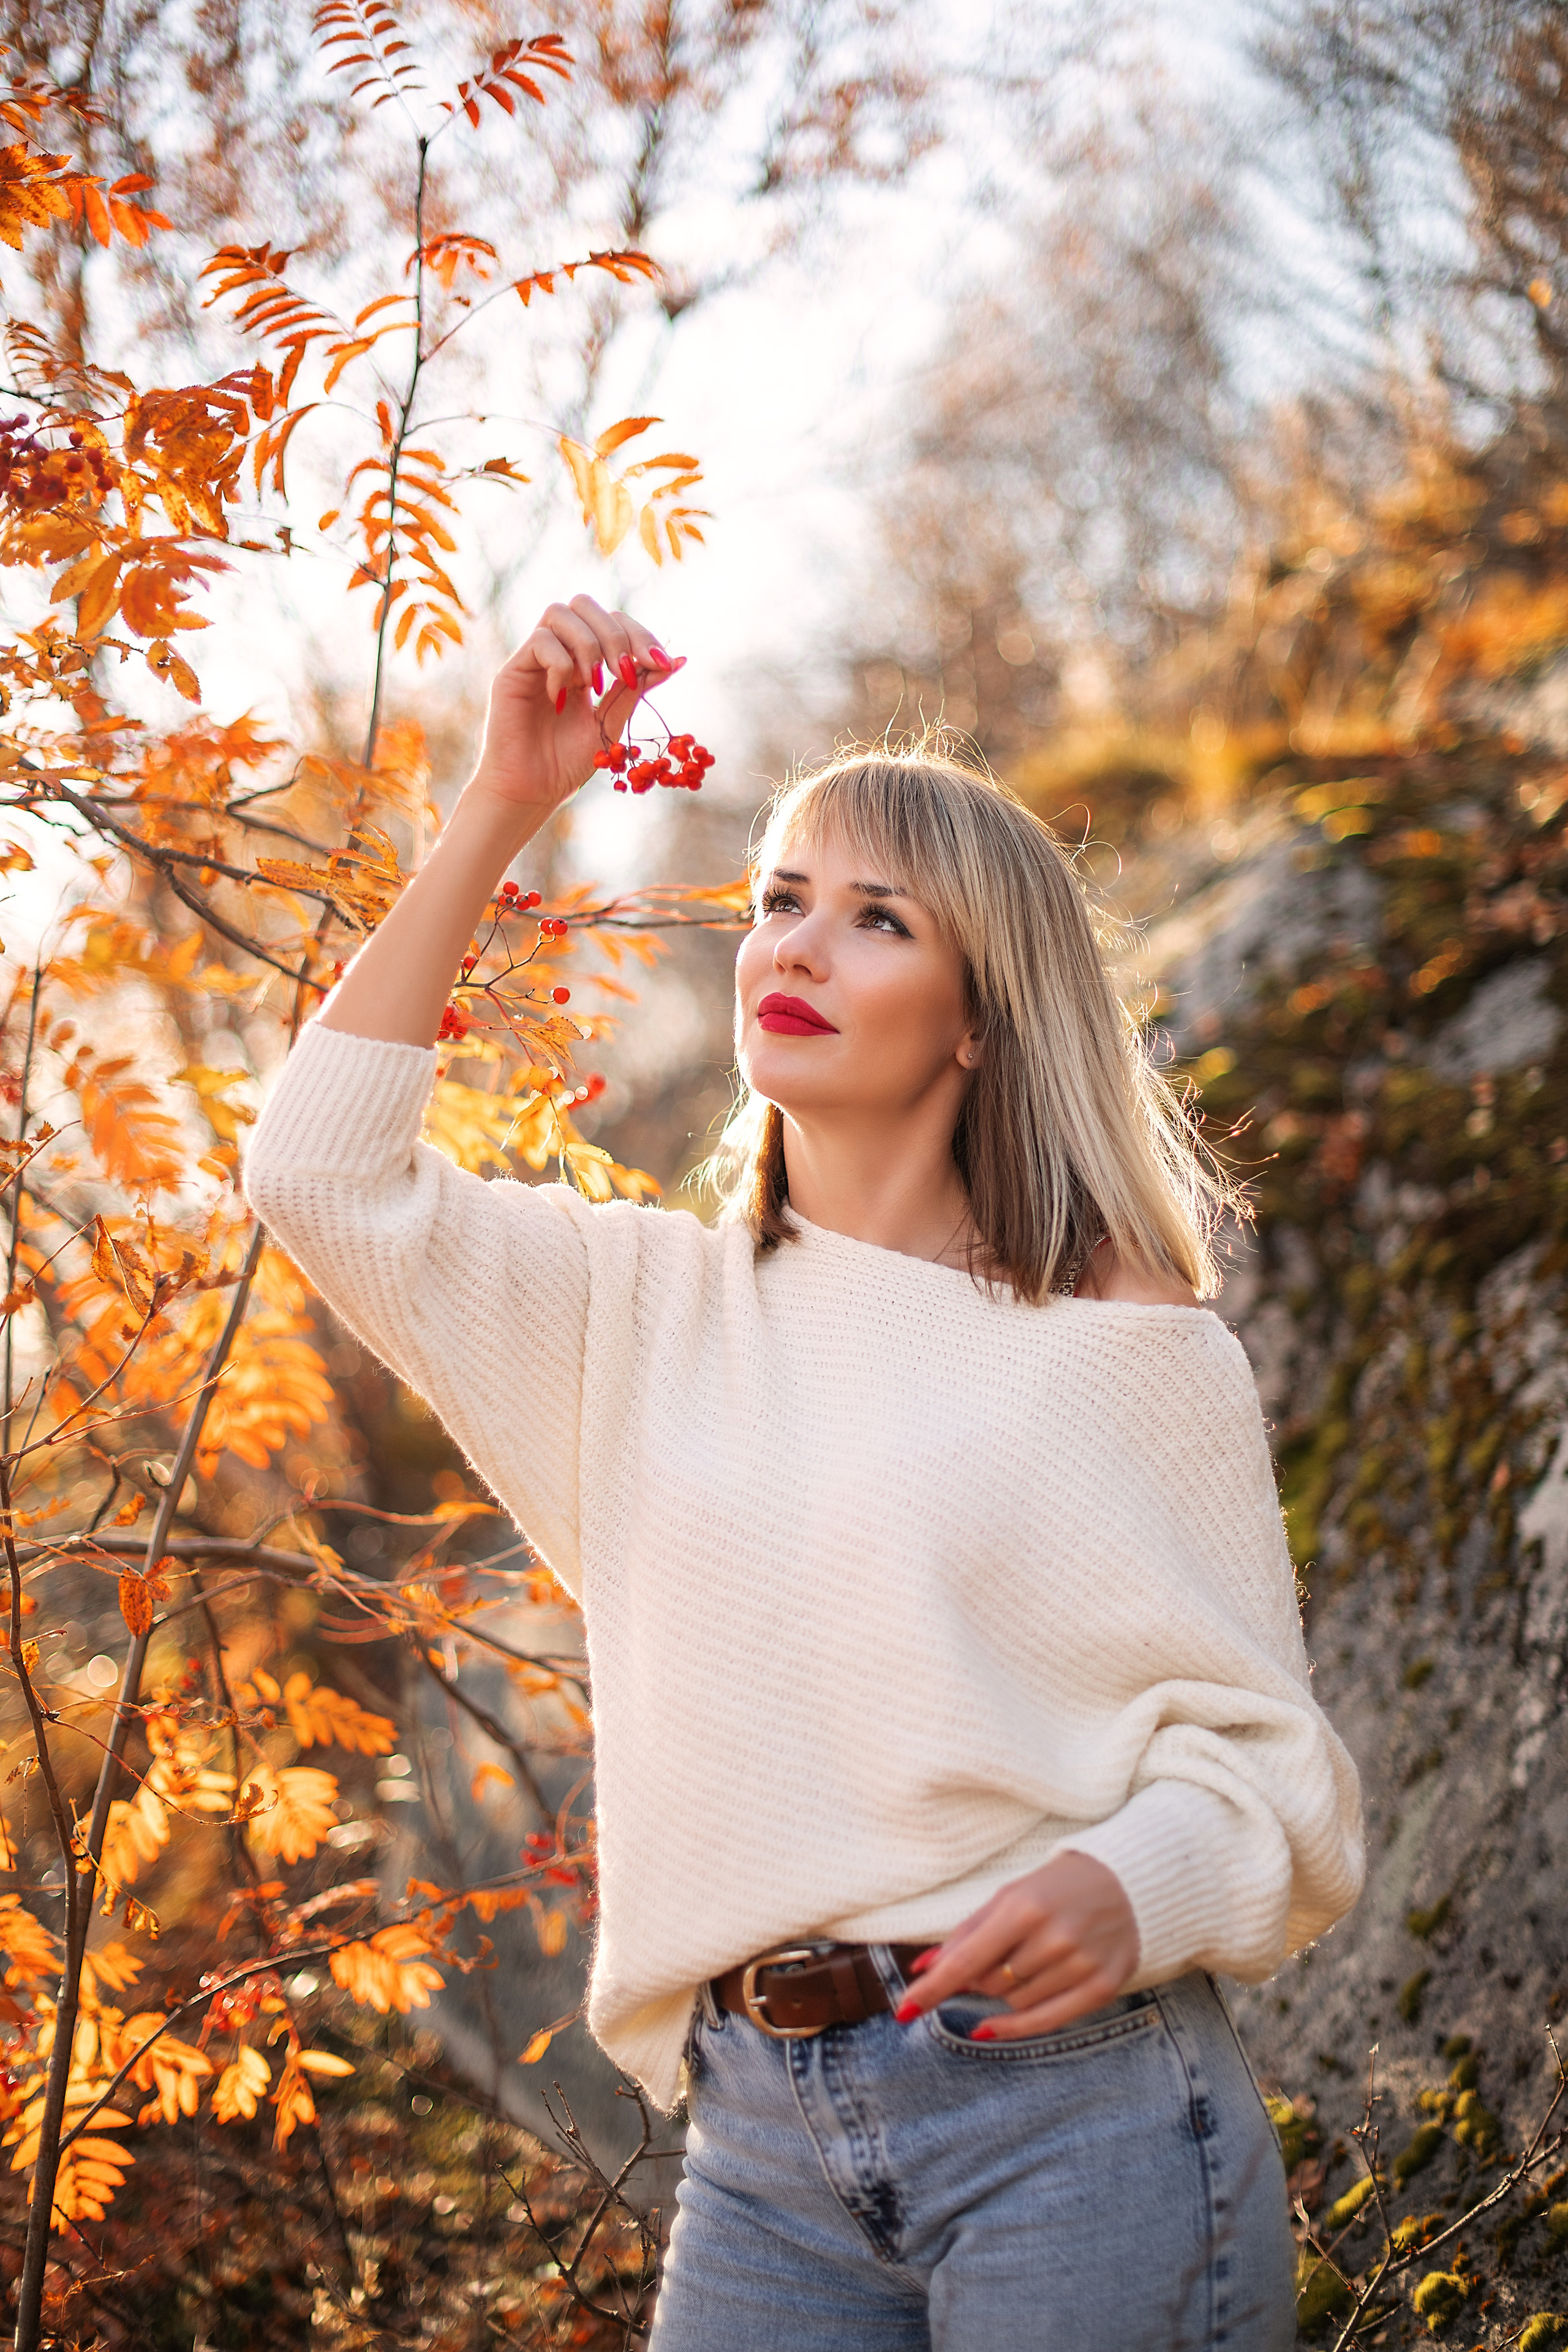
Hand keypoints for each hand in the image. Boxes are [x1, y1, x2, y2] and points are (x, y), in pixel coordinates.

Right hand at [466, 593, 684, 818]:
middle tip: (626, 673)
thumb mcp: (613, 722)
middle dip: (616, 633)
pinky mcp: (512, 672)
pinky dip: (561, 666)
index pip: (612, 621)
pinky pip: (540, 641)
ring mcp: (533, 659)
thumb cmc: (568, 762)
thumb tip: (677, 660)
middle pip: (585, 603)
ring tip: (594, 686)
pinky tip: (561, 699)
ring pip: (560, 613)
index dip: (639, 634)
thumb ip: (637, 690)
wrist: (533, 791)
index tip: (661, 664)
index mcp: (583, 662)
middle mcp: (558, 652)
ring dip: (588, 646)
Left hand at [894, 1852, 1138, 2042]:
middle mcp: (1054, 1938)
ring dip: (1007, 1990)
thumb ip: (966, 1934)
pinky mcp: (1103, 1988)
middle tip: (1002, 1950)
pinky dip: (1012, 2027)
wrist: (1128, 1884)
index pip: (968, 1960)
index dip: (933, 1988)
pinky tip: (988, 2027)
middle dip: (981, 1975)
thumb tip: (924, 1968)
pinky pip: (1045, 2022)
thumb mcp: (1009, 1896)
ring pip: (1014, 2002)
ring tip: (1031, 1958)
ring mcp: (1082, 1966)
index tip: (904, 2010)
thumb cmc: (1056, 1888)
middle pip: (989, 1984)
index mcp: (1025, 1908)